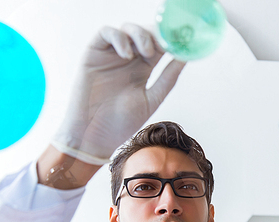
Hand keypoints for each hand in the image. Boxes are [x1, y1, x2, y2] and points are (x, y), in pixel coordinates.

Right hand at [52, 23, 185, 164]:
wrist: (94, 136)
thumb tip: (185, 58)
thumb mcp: (151, 99)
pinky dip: (119, 37)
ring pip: (128, 29)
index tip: (183, 42)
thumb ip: (168, 78)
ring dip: (141, 35)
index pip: (160, 46)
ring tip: (147, 53)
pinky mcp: (93, 53)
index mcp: (144, 69)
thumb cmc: (121, 123)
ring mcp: (111, 55)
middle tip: (167, 43)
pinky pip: (106, 33)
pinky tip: (127, 55)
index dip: (172, 41)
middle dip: (158, 34)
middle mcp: (129, 59)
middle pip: (146, 33)